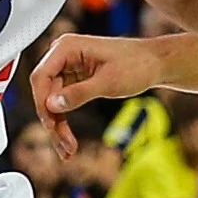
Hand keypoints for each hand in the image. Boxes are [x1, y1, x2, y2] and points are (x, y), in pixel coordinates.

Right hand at [31, 33, 167, 153]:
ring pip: (52, 102)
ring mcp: (68, 68)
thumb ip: (79, 93)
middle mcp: (63, 55)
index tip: (50, 124)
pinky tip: (68, 141)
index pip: (41, 77)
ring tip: (67, 150)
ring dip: (58, 126)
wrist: (155, 64)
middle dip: (53, 121)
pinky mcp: (75, 79)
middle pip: (45, 93)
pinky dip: (65, 121)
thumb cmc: (137, 64)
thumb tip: (52, 104)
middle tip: (63, 145)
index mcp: (67, 47)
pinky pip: (63, 103)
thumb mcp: (108, 82)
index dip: (42, 102)